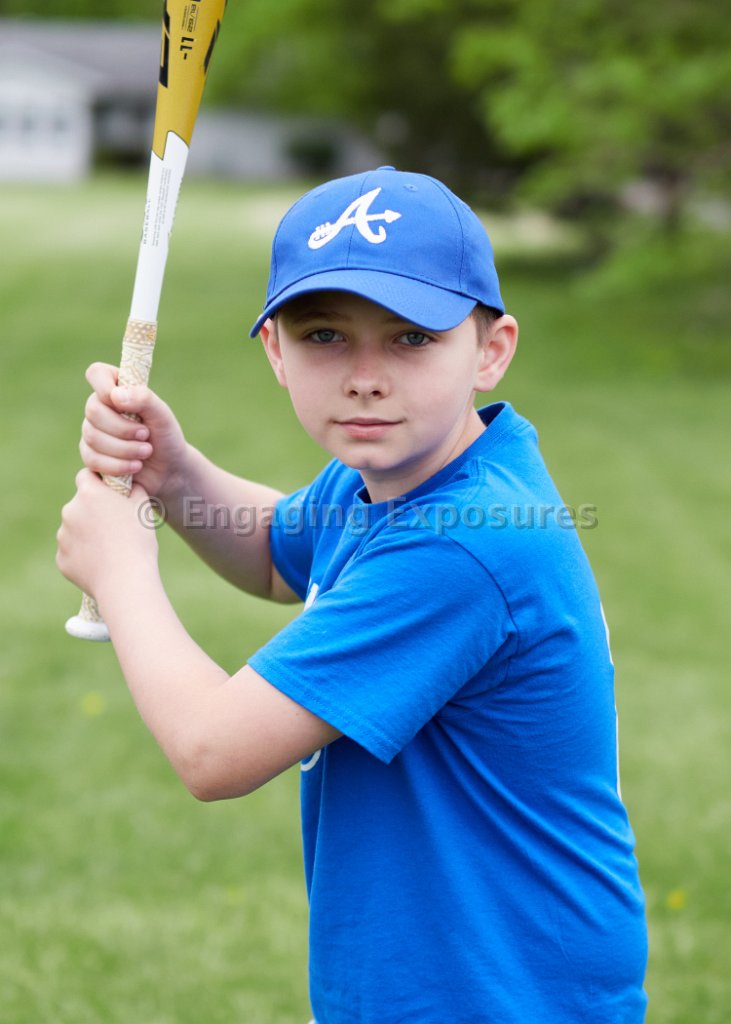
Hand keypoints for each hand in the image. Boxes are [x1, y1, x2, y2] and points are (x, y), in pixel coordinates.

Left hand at [56, 470, 158, 600]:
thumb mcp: (142, 507)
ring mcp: (62, 536)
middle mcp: (70, 511)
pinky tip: (103, 564)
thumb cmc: (138, 540)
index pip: (86, 476)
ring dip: (89, 534)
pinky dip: (85, 555)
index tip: (111, 493)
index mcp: (89, 494)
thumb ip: (133, 490)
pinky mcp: (62, 559)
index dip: (99, 482)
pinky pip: (73, 552)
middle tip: (116, 526)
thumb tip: (129, 485)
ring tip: (111, 549)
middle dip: (94, 511)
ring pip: (75, 529)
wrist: (125, 581)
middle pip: (81, 504)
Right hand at [80, 363, 187, 500]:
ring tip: (146, 452)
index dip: (104, 387)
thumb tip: (116, 396)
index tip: (122, 403)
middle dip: (122, 428)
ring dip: (124, 449)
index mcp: (116, 388)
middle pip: (93, 411)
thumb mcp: (162, 416)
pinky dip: (117, 465)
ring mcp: (92, 431)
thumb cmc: (165, 436)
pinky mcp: (91, 455)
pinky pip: (92, 459)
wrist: (168, 469)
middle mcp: (100, 407)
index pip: (96, 373)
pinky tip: (135, 466)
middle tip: (146, 435)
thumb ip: (144, 399)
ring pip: (92, 438)